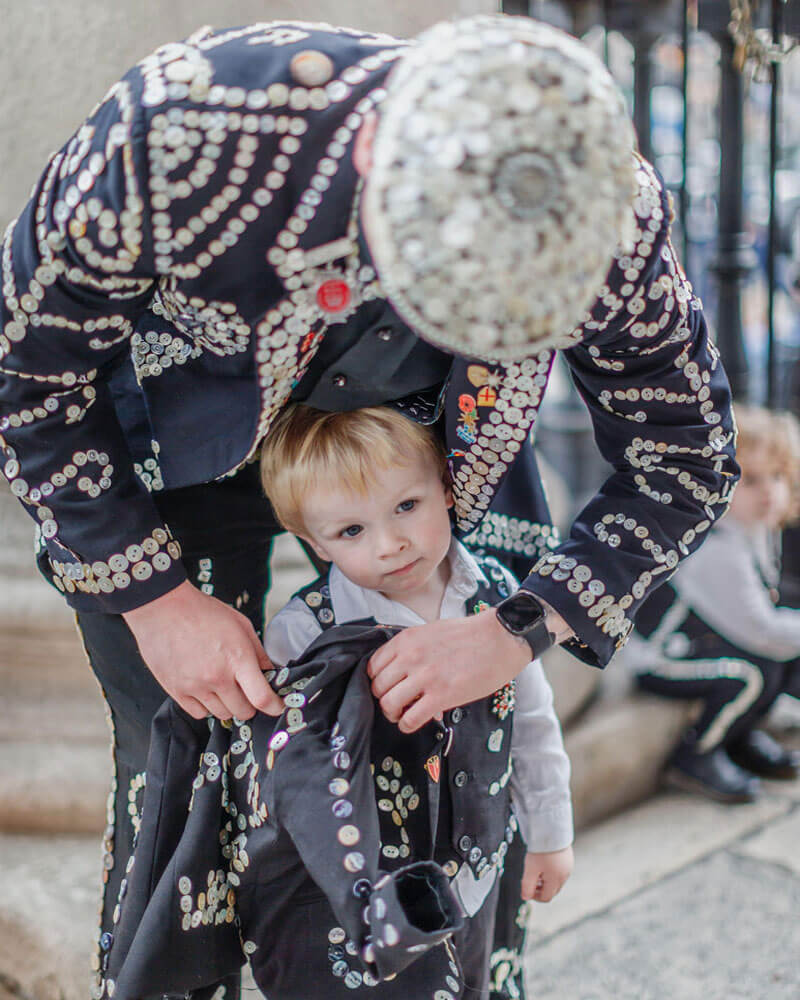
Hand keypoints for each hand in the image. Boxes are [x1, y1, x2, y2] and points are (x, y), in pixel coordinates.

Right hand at [123, 580, 283, 720]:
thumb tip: (270, 673)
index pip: (261, 698)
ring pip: (222, 714)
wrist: (163, 608)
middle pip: (243, 711)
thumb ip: (258, 652)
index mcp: (237, 658)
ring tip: (224, 686)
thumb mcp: (240, 624)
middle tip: (247, 691)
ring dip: (229, 705)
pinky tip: (207, 690)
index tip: (277, 706)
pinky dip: (207, 707)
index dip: (274, 707)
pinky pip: (199, 714)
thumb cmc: (203, 612)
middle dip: (251, 704)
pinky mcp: (176, 691)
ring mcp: (195, 686)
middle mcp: (217, 677)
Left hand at [367, 608, 530, 732]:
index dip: (377, 681)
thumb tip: (401, 670)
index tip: (386, 687)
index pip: (373, 666)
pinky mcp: (441, 696)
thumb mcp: (431, 632)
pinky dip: (407, 725)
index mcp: (406, 640)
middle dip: (383, 699)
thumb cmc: (469, 634)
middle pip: (378, 687)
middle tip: (394, 703)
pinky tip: (413, 722)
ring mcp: (425, 677)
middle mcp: (410, 657)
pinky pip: (410, 719)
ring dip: (392, 714)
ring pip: (389, 704)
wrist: (499, 638)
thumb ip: (411, 649)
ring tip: (402, 715)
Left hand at [521, 845, 573, 901]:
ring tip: (537, 869)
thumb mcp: (530, 869)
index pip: (546, 897)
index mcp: (556, 880)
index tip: (527, 889)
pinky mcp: (568, 858)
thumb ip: (527, 885)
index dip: (535, 896)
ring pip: (557, 880)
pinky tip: (544, 862)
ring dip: (546, 880)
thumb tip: (525, 897)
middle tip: (531, 879)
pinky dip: (552, 871)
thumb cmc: (540, 849)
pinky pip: (560, 870)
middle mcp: (565, 875)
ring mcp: (568, 866)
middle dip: (541, 889)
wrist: (550, 829)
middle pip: (552, 890)